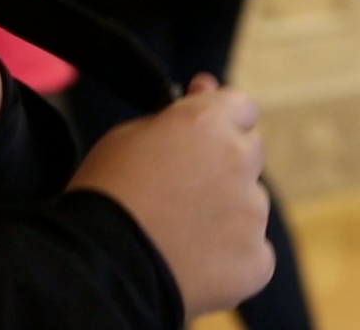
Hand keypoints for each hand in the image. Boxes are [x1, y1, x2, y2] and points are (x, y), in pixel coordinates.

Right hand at [68, 75, 274, 317]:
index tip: (199, 132)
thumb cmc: (106, 195)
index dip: (219, 117)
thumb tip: (206, 90)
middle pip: (249, 151)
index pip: (241, 105)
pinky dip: (230, 254)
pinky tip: (193, 260)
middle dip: (224, 163)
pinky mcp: (257, 260)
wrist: (102, 269)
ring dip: (227, 210)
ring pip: (251, 203)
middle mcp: (239, 161)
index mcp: (208, 123)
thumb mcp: (127, 135)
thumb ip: (176, 115)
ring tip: (179, 231)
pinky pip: (253, 249)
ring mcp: (253, 213)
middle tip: (182, 187)